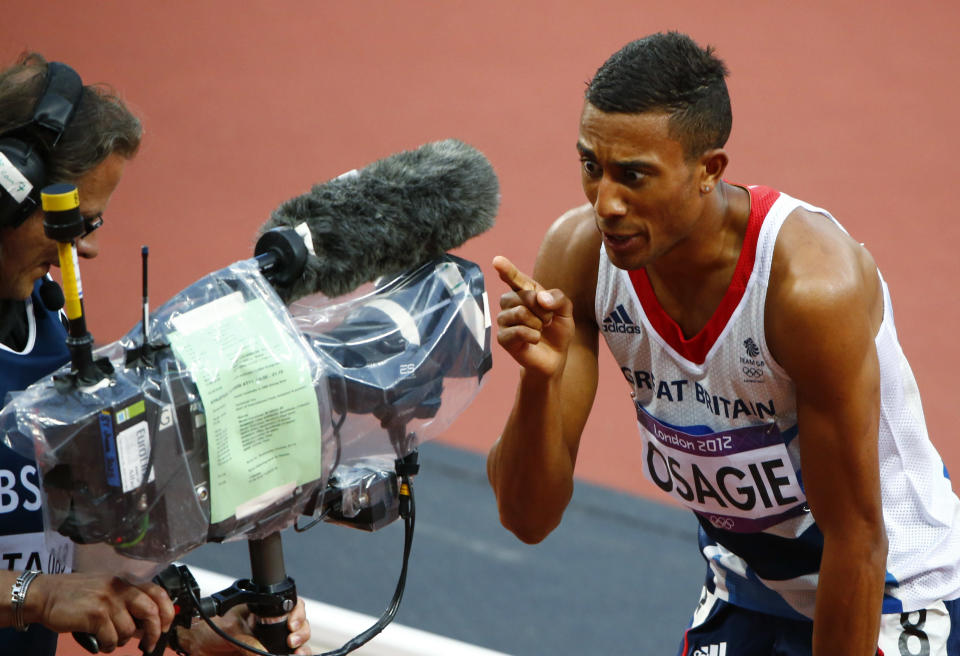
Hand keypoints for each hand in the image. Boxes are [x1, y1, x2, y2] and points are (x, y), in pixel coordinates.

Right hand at [27, 572, 173, 651]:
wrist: (46, 594)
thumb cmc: (77, 595)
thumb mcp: (108, 590)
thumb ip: (128, 602)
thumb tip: (146, 625)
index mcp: (127, 581)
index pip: (159, 593)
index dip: (167, 612)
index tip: (166, 627)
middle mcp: (121, 588)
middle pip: (151, 612)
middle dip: (154, 632)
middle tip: (149, 645)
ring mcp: (109, 601)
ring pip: (129, 630)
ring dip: (122, 641)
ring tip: (110, 639)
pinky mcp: (96, 615)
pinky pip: (111, 639)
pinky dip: (108, 646)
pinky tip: (101, 643)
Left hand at [182, 598, 311, 654]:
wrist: (192, 647)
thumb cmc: (206, 630)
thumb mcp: (231, 631)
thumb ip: (250, 642)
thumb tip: (267, 654)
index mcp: (263, 612)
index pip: (290, 607)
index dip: (297, 614)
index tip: (292, 625)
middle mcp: (269, 627)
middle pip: (299, 626)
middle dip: (302, 632)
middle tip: (292, 641)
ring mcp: (268, 644)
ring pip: (297, 644)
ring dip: (302, 648)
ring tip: (297, 653)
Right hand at [493, 255, 574, 377]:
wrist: (555, 358)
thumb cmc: (558, 331)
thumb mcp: (566, 311)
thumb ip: (558, 298)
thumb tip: (540, 298)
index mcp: (525, 293)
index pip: (515, 278)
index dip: (506, 270)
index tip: (497, 261)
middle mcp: (511, 304)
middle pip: (523, 296)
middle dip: (542, 310)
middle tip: (548, 320)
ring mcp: (505, 320)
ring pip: (520, 313)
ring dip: (538, 323)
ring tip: (541, 330)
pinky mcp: (503, 338)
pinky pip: (517, 331)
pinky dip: (533, 335)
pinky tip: (535, 339)